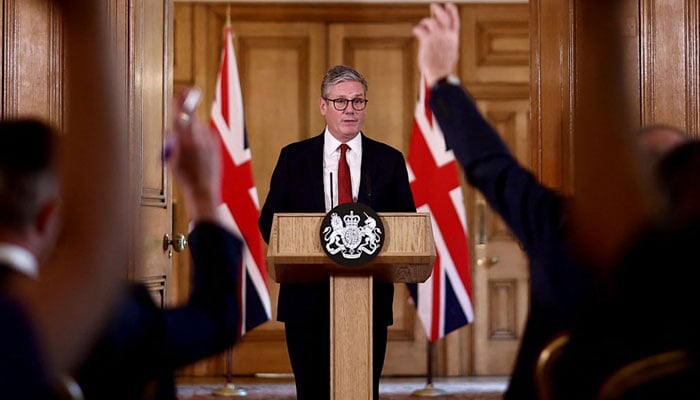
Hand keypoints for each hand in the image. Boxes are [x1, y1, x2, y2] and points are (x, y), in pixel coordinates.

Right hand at [165, 87, 221, 222]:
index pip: (181, 114)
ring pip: (198, 128)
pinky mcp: (216, 145)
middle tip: (182, 132)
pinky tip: (200, 154)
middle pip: (191, 118)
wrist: (202, 190)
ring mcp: (208, 141)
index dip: (182, 101)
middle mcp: (197, 138)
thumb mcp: (171, 159)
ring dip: (193, 133)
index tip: (183, 90)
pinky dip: (201, 140)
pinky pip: (206, 136)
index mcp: (183, 140)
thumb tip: (171, 130)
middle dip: (186, 120)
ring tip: (191, 152)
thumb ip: (171, 142)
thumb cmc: (184, 178)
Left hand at [412, 2, 459, 86]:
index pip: (454, 19)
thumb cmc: (444, 66)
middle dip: (437, 9)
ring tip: (423, 26)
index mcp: (453, 37)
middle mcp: (446, 34)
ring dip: (424, 22)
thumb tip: (444, 35)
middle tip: (433, 6)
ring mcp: (436, 36)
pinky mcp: (426, 40)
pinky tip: (415, 31)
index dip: (452, 10)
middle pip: (442, 15)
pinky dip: (416, 29)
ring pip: (429, 21)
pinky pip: (419, 29)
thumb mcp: (451, 51)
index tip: (448, 4)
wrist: (439, 74)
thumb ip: (448, 41)